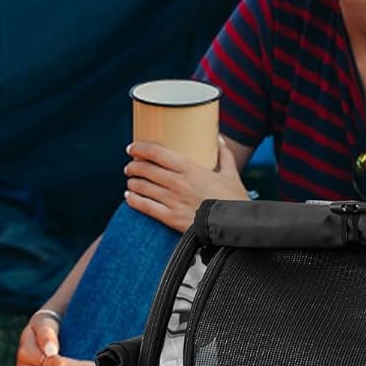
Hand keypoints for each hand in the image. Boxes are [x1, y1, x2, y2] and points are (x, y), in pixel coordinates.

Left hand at [123, 136, 249, 232]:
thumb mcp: (231, 175)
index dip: (141, 148)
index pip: (158, 153)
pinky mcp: (171, 218)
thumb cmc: (234, 201)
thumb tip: (219, 138)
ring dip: (132, 182)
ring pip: (143, 187)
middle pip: (146, 169)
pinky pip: (145, 207)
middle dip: (134, 166)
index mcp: (190, 169)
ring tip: (130, 181)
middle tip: (130, 166)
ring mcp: (172, 201)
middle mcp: (178, 183)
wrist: (236, 227)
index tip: (132, 148)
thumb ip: (224, 155)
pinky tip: (129, 197)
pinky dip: (134, 201)